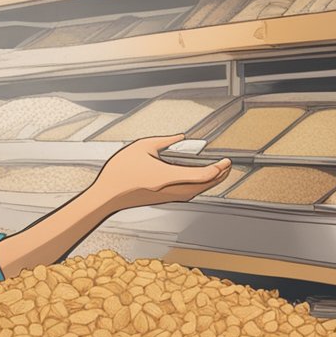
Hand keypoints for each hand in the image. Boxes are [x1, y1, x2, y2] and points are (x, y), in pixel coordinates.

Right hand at [90, 134, 231, 210]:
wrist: (108, 194)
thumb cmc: (120, 173)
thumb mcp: (142, 147)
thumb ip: (164, 141)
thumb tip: (179, 137)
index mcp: (168, 176)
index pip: (203, 175)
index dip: (218, 168)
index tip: (225, 161)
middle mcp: (171, 189)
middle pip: (204, 186)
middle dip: (220, 176)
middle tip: (227, 166)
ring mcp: (168, 196)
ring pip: (198, 192)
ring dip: (210, 183)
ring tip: (217, 173)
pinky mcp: (164, 199)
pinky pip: (189, 194)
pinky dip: (199, 187)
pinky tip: (198, 181)